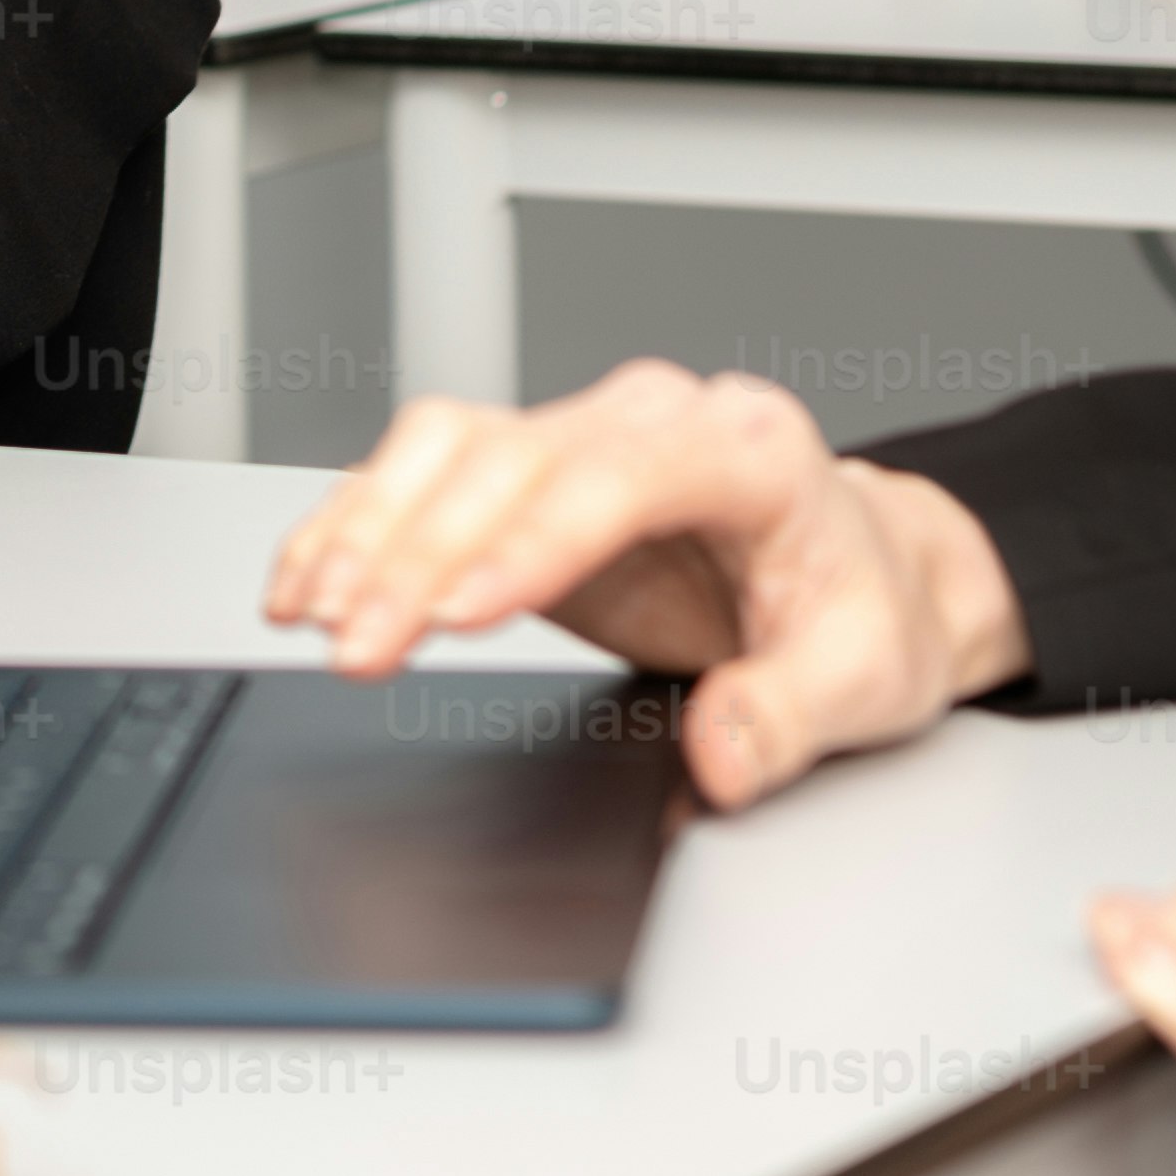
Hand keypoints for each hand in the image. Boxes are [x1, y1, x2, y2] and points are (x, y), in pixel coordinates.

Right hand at [259, 357, 1029, 808]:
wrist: (863, 570)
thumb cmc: (864, 611)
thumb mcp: (866, 678)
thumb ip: (791, 717)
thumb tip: (719, 757)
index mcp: (749, 449)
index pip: (623, 476)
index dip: (533, 539)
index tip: (461, 611)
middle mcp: (653, 418)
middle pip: (512, 460)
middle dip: (421, 554)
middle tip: (360, 646)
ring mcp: (583, 434)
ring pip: (449, 446)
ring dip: (369, 528)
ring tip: (315, 615)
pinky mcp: (529, 470)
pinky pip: (425, 468)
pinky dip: (357, 519)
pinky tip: (310, 578)